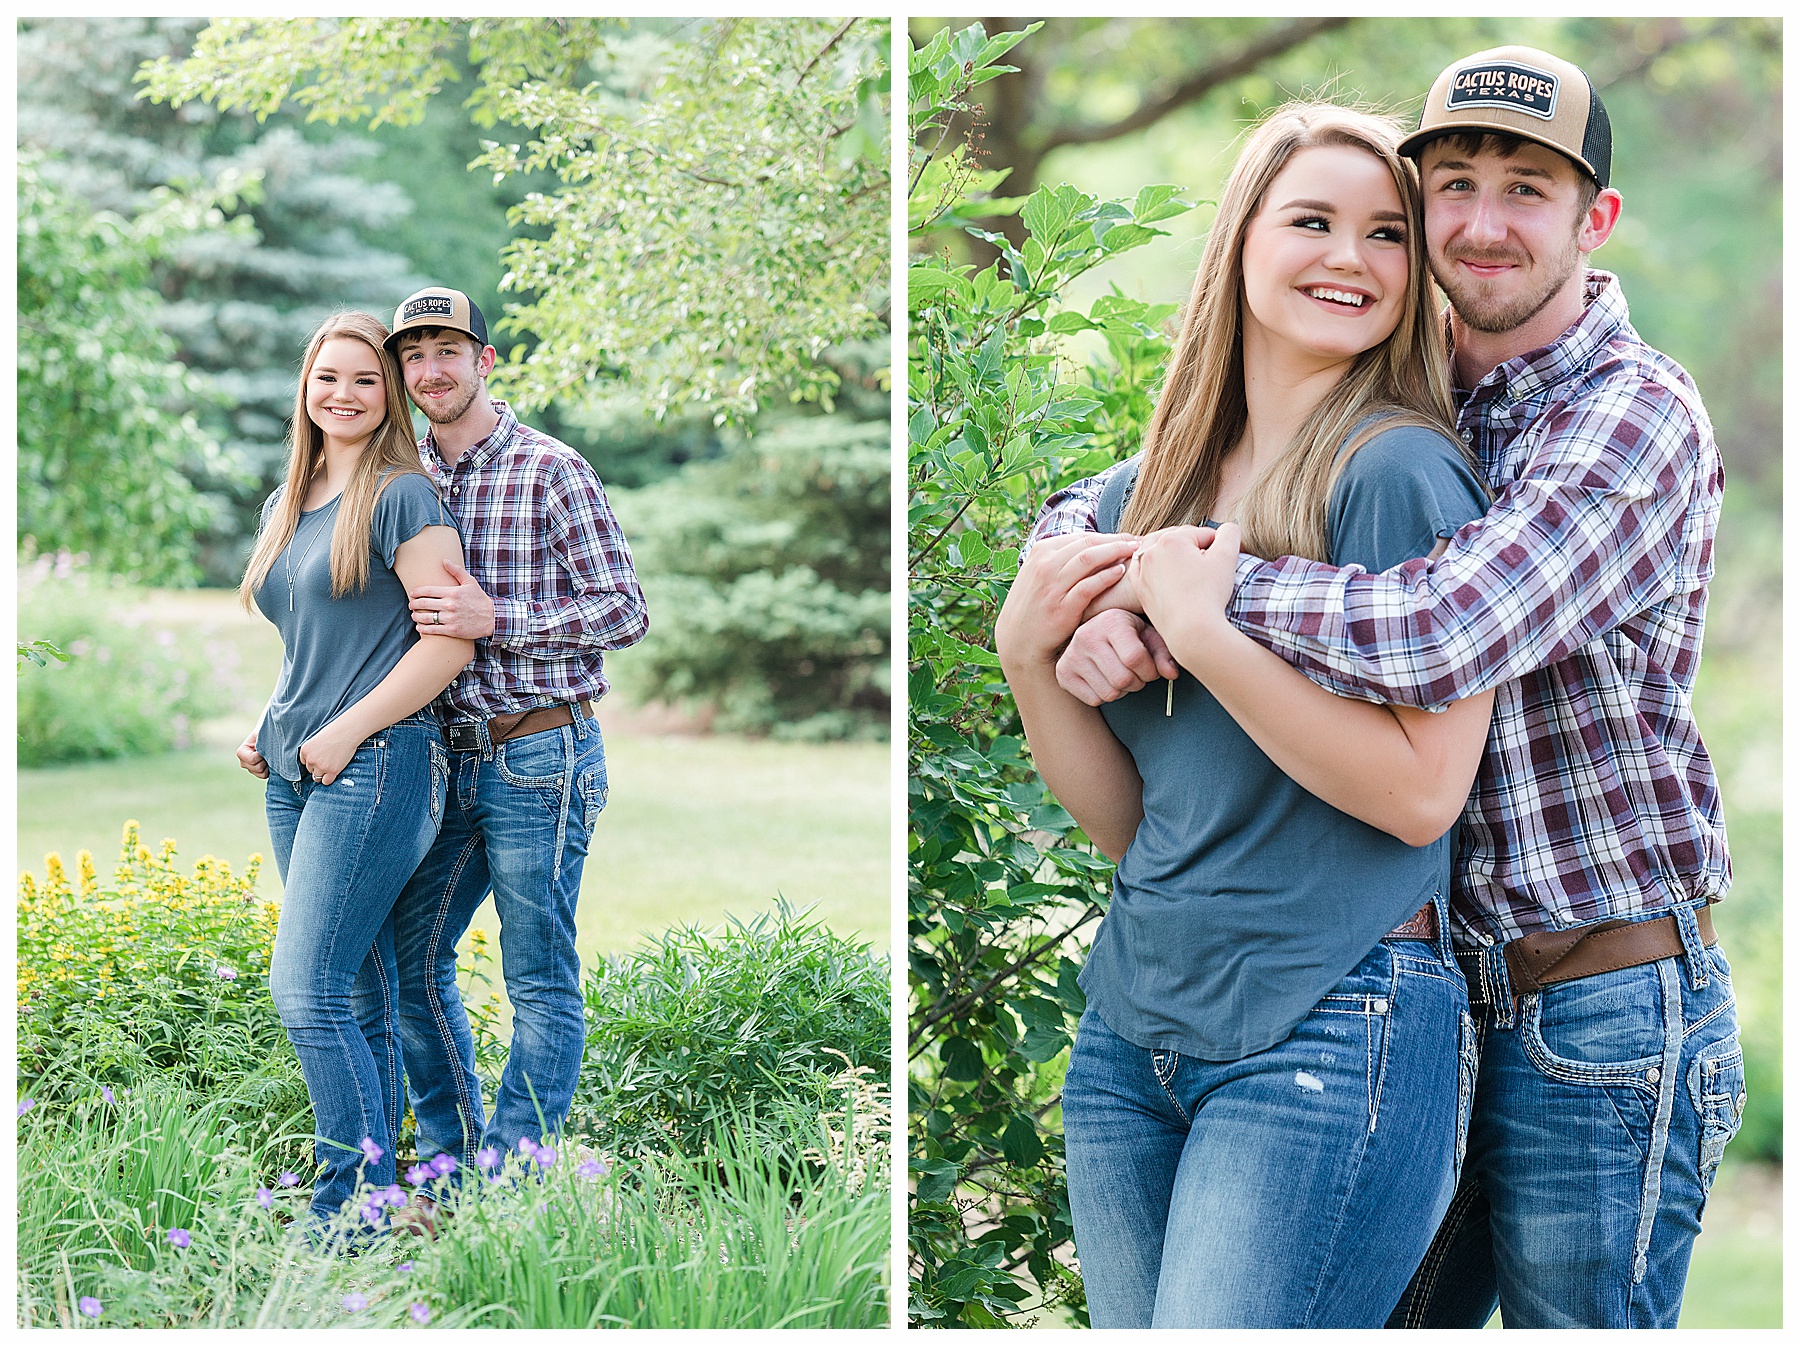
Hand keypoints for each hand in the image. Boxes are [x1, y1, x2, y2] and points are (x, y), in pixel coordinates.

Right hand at [236, 728, 268, 779]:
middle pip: (257, 768)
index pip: (252, 760)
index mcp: (241, 752)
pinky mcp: (258, 773)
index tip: (263, 747)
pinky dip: (270, 770)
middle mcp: (243, 763)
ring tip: (269, 755)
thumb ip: (260, 738)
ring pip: (261, 774)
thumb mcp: (261, 732)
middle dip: (266, 760)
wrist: (269, 735)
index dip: (261, 755)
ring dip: (268, 765)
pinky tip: (271, 761)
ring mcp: (250, 769)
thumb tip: (265, 746)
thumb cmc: (265, 732)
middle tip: (268, 751)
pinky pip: (265, 776)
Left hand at [297, 720, 363, 785]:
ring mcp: (321, 766)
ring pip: (317, 777)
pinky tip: (334, 772)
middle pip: (311, 770)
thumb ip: (313, 751)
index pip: (305, 762)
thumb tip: (315, 762)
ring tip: (332, 765)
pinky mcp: (332, 771)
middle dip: (318, 767)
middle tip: (329, 759)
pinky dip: (329, 779)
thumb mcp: (317, 739)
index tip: (322, 757)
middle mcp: (310, 760)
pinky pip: (326, 782)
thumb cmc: (334, 733)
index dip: (314, 760)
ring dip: (323, 773)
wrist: (347, 732)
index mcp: (305, 751)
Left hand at [410, 558, 494, 639]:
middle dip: (413, 604)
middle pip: (424, 604)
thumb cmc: (480, 599)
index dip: (416, 592)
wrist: (492, 618)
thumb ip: (456, 571)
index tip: (412, 593)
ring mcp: (451, 618)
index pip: (427, 591)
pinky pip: (432, 629)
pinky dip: (423, 628)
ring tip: (414, 615)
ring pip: (426, 617)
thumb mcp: (470, 582)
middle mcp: (450, 605)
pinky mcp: (452, 630)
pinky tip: (420, 626)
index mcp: (452, 592)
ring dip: (416, 616)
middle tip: (411, 604)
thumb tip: (444, 560)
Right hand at [995, 532, 1140, 672]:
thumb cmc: (1037, 605)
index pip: (1083, 537)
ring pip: (1089, 559)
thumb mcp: (1041, 574)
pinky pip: (1088, 586)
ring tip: (1136, 552)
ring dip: (1116, 552)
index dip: (1110, 536)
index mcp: (1041, 551)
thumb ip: (1063, 559)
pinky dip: (1106, 576)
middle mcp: (1044, 565)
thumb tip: (1096, 545)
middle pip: (1089, 543)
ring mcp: (1052, 586)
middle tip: (1140, 542)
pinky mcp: (1061, 607)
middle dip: (1118, 541)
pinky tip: (1121, 573)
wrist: (1020, 640)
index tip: (1129, 539)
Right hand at [1055, 610, 1180, 705]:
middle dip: (1137, 682)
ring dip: (1122, 691)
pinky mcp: (1063, 673)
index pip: (1134, 658)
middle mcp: (1086, 636)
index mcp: (1111, 621)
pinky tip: (1106, 679)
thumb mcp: (1149, 636)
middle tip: (1137, 674)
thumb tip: (1171, 674)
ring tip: (1121, 674)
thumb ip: (1163, 653)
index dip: (1150, 671)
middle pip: (1122, 680)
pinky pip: (1094, 700)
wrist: (1095, 631)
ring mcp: (1071, 655)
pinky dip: (1105, 696)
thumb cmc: (1129, 634)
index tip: (1151, 669)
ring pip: (1109, 693)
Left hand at [1130, 523, 1238, 658]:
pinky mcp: (1139, 588)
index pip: (1201, 534)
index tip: (1226, 558)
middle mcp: (1150, 551)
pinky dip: (1154, 568)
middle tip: (1209, 562)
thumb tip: (1227, 528)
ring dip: (1173, 554)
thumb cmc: (1210, 594)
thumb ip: (1230, 533)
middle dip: (1194, 548)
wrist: (1191, 631)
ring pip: (1159, 553)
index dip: (1218, 545)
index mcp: (1171, 539)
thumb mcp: (1227, 557)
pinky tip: (1165, 572)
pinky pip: (1145, 570)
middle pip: (1179, 541)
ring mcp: (1142, 570)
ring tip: (1189, 565)